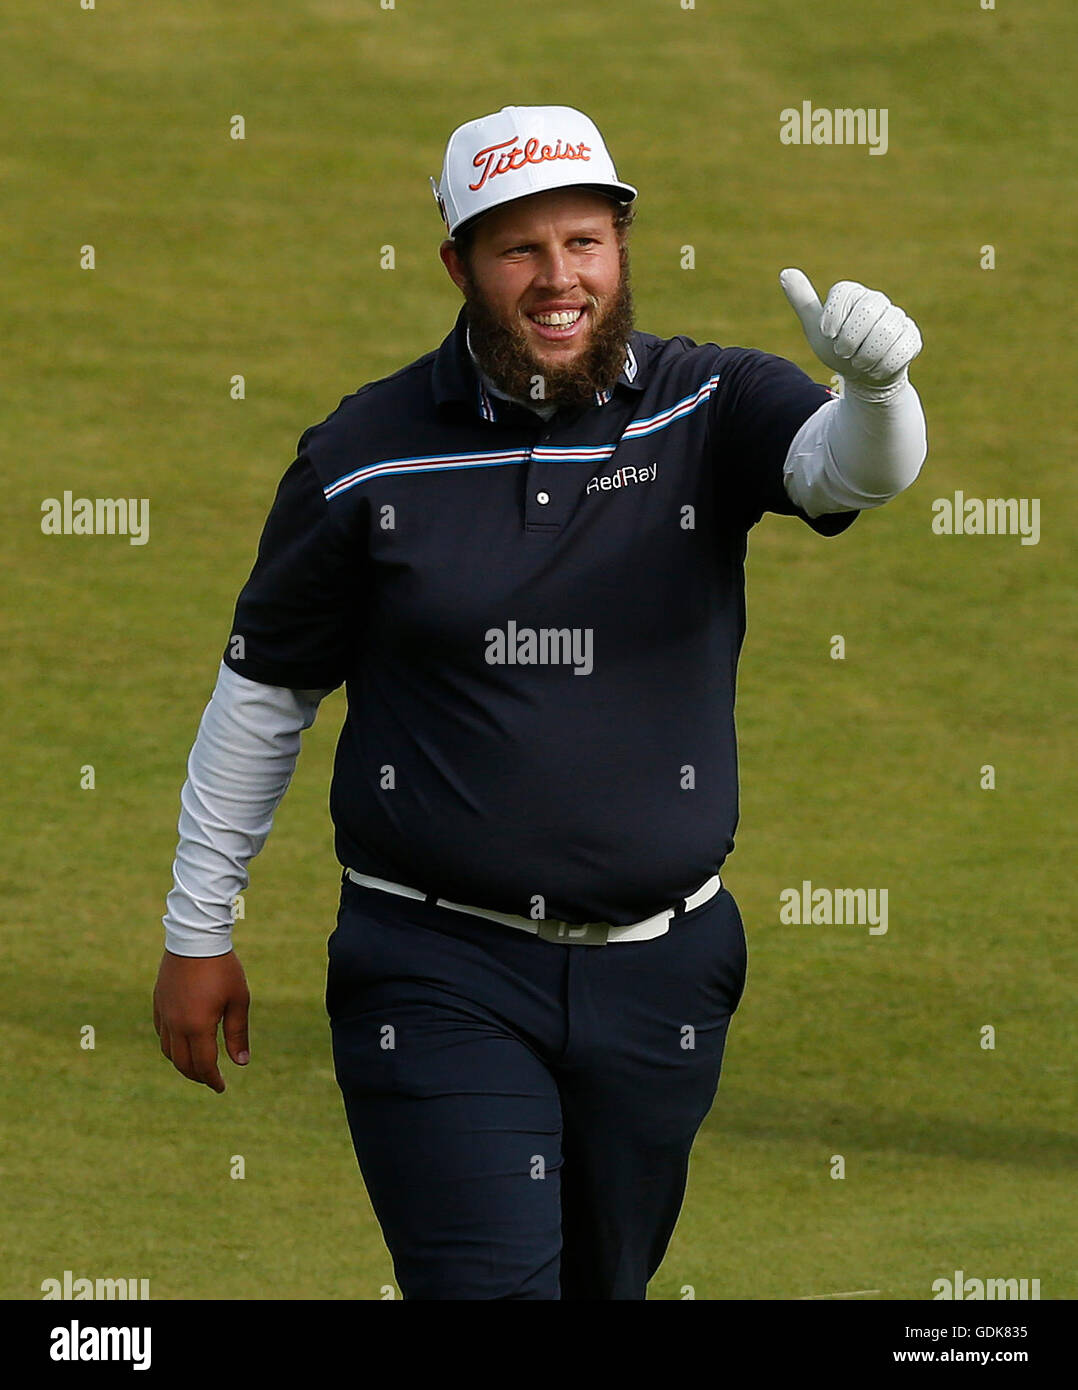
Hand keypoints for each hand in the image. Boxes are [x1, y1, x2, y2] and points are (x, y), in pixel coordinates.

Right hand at [152, 949, 249, 1092]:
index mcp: (197, 1026)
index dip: (213, 1080)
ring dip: (182, 1063)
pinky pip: (161, 1033)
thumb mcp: (238, 1000)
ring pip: (168, 1051)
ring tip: (197, 1066)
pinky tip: (182, 1043)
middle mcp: (176, 1025)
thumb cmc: (222, 968)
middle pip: (182, 1063)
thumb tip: (241, 1063)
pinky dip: (171, 1045)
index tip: (221, 1087)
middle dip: (197, 1076)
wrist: (195, 939)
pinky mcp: (158, 1002)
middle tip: (210, 1080)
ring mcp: (164, 1014)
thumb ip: (238, 1033)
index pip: (203, 1065)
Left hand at [780, 268, 921, 389]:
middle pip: (867, 310)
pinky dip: (882, 366)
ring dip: (865, 356)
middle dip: (849, 339)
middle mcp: (877, 300)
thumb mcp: (816, 328)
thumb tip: (785, 272)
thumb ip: (803, 301)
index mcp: (853, 294)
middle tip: (843, 352)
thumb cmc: (838, 349)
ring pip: (885, 332)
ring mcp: (897, 317)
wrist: (863, 374)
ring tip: (859, 362)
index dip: (833, 315)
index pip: (844, 291)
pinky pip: (901, 349)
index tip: (827, 334)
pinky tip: (876, 369)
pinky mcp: (911, 336)